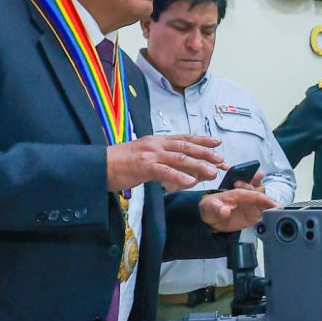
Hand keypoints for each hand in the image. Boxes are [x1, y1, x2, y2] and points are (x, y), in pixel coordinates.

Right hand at [108, 135, 222, 191]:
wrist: (98, 165)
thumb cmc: (121, 164)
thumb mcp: (144, 157)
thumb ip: (162, 161)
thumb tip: (180, 170)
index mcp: (156, 140)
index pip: (184, 138)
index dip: (202, 140)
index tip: (218, 143)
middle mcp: (156, 144)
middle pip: (186, 147)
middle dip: (206, 154)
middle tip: (222, 161)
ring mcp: (150, 154)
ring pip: (180, 158)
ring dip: (198, 165)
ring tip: (213, 172)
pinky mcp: (143, 166)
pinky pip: (165, 172)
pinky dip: (179, 177)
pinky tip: (191, 182)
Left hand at [199, 187, 275, 231]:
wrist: (209, 218)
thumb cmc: (210, 208)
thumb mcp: (210, 207)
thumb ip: (217, 208)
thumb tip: (225, 210)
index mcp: (239, 194)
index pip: (255, 194)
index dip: (266, 199)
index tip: (275, 205)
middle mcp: (248, 199)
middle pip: (264, 198)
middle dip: (272, 201)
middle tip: (278, 209)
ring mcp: (251, 207)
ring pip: (266, 205)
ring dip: (273, 209)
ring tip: (280, 214)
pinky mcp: (253, 216)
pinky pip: (264, 215)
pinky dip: (270, 217)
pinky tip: (275, 222)